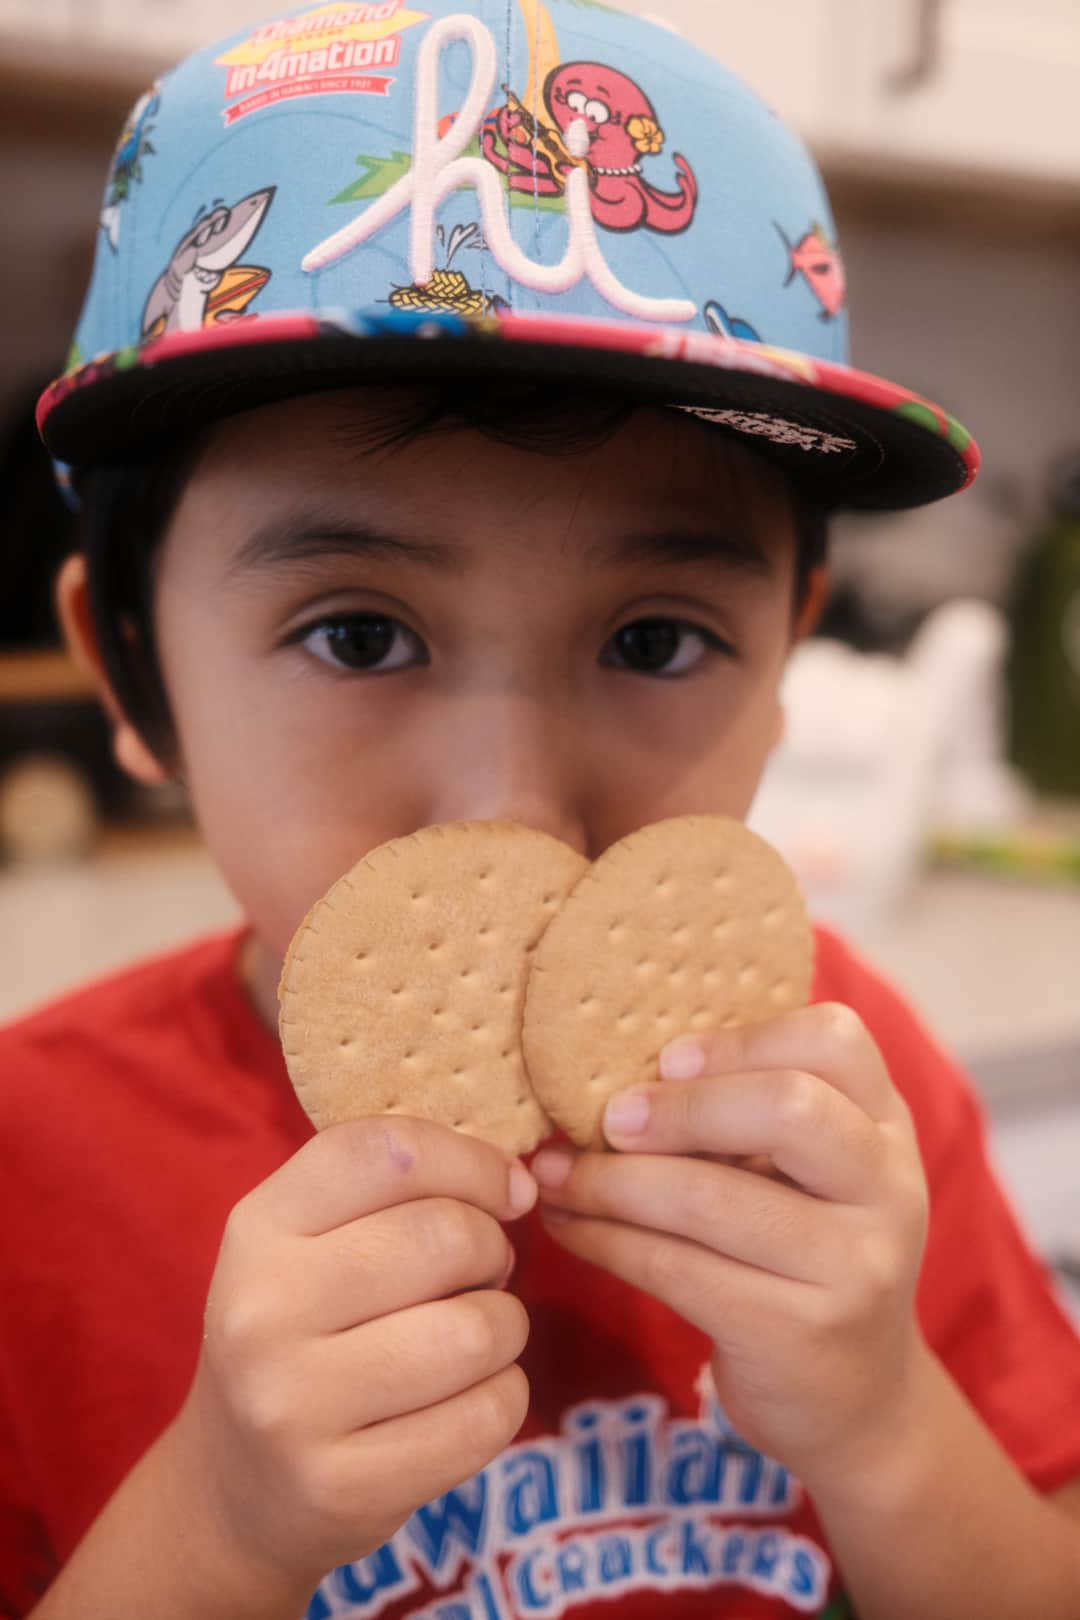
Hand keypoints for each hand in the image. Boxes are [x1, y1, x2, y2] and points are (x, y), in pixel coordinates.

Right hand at [173, 1120, 536, 1594]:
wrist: (237, 1485)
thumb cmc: (305, 1333)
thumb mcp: (310, 1243)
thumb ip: (397, 1191)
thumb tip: (520, 1181)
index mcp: (259, 1227)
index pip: (386, 1152)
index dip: (471, 1160)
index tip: (507, 1190)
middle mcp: (264, 1309)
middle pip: (444, 1237)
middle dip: (492, 1249)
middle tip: (482, 1273)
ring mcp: (295, 1405)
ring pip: (475, 1331)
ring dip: (505, 1327)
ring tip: (475, 1336)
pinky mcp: (342, 1485)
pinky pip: (484, 1417)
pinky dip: (504, 1398)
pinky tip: (470, 1397)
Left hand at [532, 1004, 930, 1491]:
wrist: (856, 1403)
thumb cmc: (805, 1254)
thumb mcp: (806, 1174)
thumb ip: (747, 1114)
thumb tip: (612, 1070)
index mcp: (885, 1126)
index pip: (836, 1040)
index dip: (742, 1040)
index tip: (667, 1058)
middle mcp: (888, 1189)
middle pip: (788, 1107)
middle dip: (680, 1108)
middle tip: (607, 1120)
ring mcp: (854, 1267)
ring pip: (710, 1197)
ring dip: (609, 1181)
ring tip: (552, 1175)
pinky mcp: (797, 1335)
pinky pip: (676, 1267)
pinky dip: (605, 1241)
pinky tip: (569, 1226)